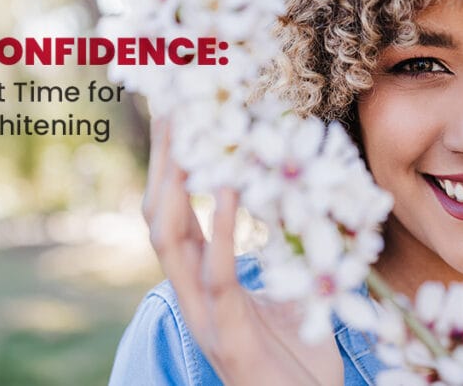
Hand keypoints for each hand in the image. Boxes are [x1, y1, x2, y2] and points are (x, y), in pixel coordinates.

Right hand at [142, 117, 343, 385]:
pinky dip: (218, 229)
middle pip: (160, 215)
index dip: (169, 163)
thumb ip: (289, 248)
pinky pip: (217, 276)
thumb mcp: (295, 287)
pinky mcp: (230, 337)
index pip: (174, 211)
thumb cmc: (302, 356)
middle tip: (171, 106)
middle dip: (162, 161)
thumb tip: (302, 198)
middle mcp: (193, 293)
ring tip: (189, 134)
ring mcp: (206, 315)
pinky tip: (224, 188)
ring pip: (170, 241)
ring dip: (175, 185)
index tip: (176, 112)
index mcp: (204, 280)